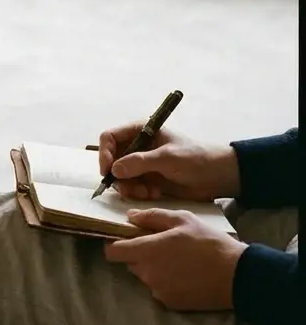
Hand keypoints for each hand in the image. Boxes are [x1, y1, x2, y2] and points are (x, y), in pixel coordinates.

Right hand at [98, 123, 239, 202]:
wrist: (218, 176)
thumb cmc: (196, 158)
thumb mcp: (167, 158)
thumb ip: (139, 162)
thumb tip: (114, 170)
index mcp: (141, 131)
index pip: (110, 138)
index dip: (104, 153)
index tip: (108, 171)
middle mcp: (137, 146)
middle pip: (111, 160)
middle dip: (119, 177)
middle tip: (131, 189)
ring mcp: (141, 164)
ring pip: (120, 177)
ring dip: (130, 187)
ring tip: (148, 193)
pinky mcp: (147, 180)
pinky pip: (131, 187)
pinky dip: (139, 193)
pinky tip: (154, 194)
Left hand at [104, 209, 244, 311]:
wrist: (238, 276)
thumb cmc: (210, 243)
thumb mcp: (183, 220)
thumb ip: (152, 217)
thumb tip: (130, 216)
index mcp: (146, 251)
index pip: (112, 252)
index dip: (115, 244)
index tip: (126, 238)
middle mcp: (147, 274)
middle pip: (130, 263)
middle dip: (140, 254)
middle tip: (162, 245)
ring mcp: (157, 291)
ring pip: (145, 276)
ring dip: (154, 268)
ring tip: (179, 260)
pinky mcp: (170, 303)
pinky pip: (159, 289)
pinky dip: (166, 282)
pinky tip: (186, 275)